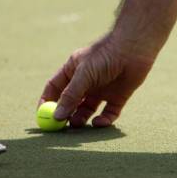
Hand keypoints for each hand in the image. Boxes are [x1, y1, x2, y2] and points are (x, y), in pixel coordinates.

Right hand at [39, 33, 153, 126]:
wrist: (135, 49)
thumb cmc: (106, 55)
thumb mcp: (84, 74)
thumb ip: (70, 95)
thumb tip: (56, 116)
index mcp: (74, 70)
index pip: (55, 88)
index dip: (47, 102)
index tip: (42, 117)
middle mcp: (87, 81)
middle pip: (70, 102)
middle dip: (64, 115)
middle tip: (59, 128)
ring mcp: (102, 90)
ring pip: (87, 110)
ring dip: (81, 119)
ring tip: (77, 123)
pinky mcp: (118, 97)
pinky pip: (108, 113)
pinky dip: (103, 120)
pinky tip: (99, 122)